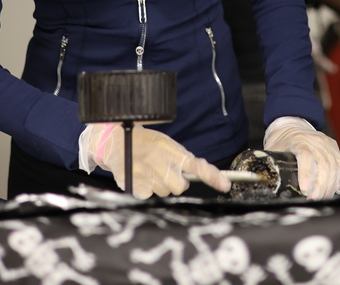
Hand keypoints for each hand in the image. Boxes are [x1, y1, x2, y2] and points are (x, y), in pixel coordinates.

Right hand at [79, 123, 230, 198]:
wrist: (114, 142)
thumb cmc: (145, 143)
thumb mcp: (165, 143)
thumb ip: (182, 158)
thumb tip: (201, 172)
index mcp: (170, 150)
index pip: (196, 165)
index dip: (212, 176)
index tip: (225, 186)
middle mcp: (160, 163)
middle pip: (180, 186)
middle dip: (175, 182)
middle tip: (165, 171)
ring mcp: (147, 176)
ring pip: (165, 192)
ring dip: (160, 185)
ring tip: (149, 171)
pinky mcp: (136, 187)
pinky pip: (150, 196)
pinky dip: (147, 190)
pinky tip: (140, 177)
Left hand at [263, 117, 339, 199]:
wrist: (292, 126)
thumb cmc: (281, 142)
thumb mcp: (273, 152)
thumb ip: (273, 167)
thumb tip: (271, 186)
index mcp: (298, 140)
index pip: (306, 156)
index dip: (307, 174)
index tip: (305, 190)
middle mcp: (315, 141)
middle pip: (323, 164)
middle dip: (320, 187)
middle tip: (313, 200)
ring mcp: (327, 144)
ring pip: (335, 167)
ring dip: (329, 187)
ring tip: (322, 198)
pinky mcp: (334, 149)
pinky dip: (339, 180)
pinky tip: (334, 190)